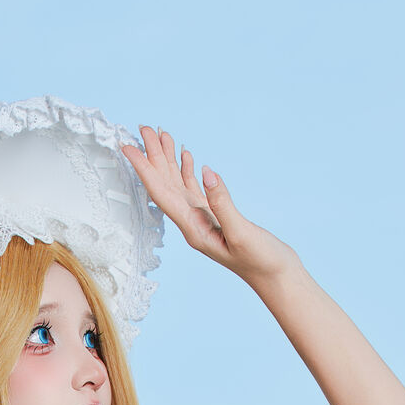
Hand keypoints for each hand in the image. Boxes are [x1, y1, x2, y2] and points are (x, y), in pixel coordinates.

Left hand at [120, 125, 297, 286]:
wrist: (276, 277)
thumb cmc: (261, 261)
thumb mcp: (241, 233)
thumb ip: (223, 203)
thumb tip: (206, 172)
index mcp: (193, 229)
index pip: (161, 194)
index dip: (144, 170)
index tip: (128, 148)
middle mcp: (192, 224)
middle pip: (165, 185)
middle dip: (152, 156)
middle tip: (143, 127)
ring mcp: (202, 219)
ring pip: (178, 184)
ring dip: (167, 160)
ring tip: (160, 134)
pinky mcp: (215, 216)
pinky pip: (194, 189)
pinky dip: (187, 170)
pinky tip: (184, 155)